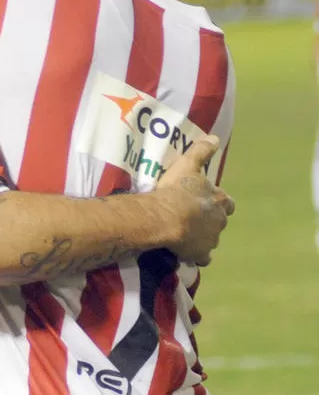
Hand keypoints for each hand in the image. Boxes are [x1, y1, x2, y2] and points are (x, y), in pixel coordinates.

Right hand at [154, 136, 234, 265]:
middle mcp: (220, 220)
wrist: (167, 217)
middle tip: (194, 218)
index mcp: (219, 200)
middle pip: (221, 221)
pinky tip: (186, 253)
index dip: (217, 202)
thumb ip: (201, 151)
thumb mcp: (187, 164)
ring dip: (202, 237)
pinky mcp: (201, 254)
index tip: (206, 201)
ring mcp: (212, 239)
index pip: (226, 202)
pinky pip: (202, 257)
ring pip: (211, 239)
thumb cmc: (177, 190)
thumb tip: (215, 137)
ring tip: (185, 235)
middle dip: (211, 221)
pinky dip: (197, 255)